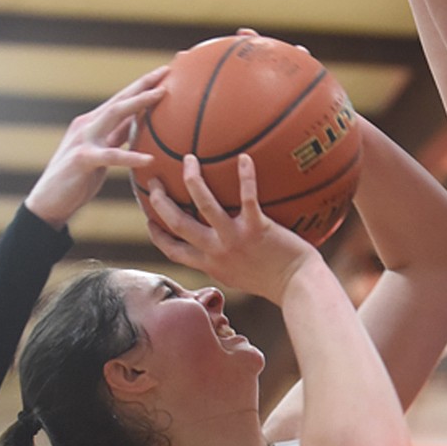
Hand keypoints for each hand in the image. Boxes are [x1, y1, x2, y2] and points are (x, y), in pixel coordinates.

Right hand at [24, 67, 168, 226]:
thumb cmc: (79, 178)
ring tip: (162, 96)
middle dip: (143, 84)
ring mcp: (83, 140)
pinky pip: (110, 156)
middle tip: (166, 71)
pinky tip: (149, 159)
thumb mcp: (102, 152)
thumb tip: (139, 123)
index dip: (142, 85)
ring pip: (114, 115)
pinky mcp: (82, 159)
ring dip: (139, 103)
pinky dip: (130, 157)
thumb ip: (117, 136)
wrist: (49, 202)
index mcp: (93, 123)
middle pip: (119, 99)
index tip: (164, 72)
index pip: (121, 99)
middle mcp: (87, 125)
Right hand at [142, 154, 315, 305]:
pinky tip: (244, 157)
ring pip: (203, 204)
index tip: (148, 219)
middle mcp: (216, 251)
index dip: (157, 234)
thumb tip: (221, 247)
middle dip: (160, 200)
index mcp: (210, 264)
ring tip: (189, 159)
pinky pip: (248, 197)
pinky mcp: (257, 229)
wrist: (298, 288)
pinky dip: (245, 176)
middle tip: (154, 180)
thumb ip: (226, 261)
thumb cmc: (275, 282)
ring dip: (192, 179)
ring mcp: (235, 239)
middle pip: (177, 222)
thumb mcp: (240, 276)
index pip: (173, 250)